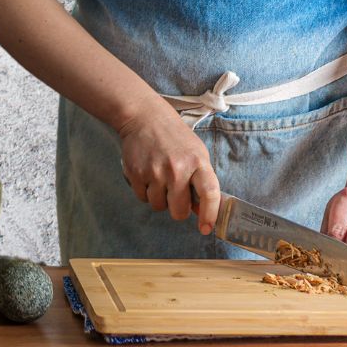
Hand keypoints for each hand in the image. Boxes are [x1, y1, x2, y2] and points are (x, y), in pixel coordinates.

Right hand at [118, 101, 220, 235]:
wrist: (145, 117)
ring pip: (159, 207)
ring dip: (160, 198)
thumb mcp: (195, 152)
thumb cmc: (174, 136)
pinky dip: (146, 191)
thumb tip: (200, 210)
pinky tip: (148, 172)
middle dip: (177, 208)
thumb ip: (200, 179)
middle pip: (179, 211)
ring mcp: (155, 172)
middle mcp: (177, 168)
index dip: (210, 214)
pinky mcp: (136, 174)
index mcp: (197, 161)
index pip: (209, 192)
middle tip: (175, 192)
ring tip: (159, 175)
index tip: (206, 228)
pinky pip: (143, 198)